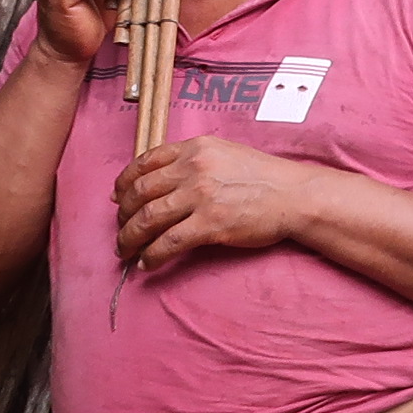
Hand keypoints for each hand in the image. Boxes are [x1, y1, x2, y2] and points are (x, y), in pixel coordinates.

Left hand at [115, 138, 308, 269]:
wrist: (294, 195)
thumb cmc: (263, 177)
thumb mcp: (225, 153)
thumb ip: (194, 161)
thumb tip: (161, 181)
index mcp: (195, 149)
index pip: (144, 162)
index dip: (124, 183)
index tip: (118, 199)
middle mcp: (193, 169)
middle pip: (140, 192)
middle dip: (123, 215)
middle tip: (120, 229)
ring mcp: (200, 196)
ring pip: (147, 218)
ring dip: (129, 238)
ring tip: (125, 251)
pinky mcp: (210, 224)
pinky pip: (168, 243)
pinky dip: (151, 256)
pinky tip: (147, 263)